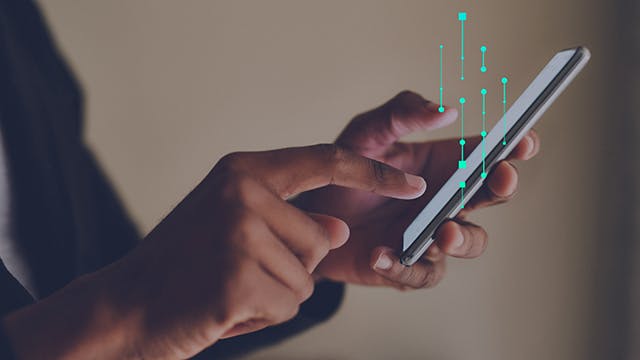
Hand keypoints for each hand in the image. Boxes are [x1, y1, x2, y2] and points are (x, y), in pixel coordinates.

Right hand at [3, 144, 425, 358]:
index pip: (325, 161)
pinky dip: (264, 315)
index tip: (411, 184)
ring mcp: (239, 233)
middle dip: (293, 265)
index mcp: (243, 171)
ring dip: (276, 292)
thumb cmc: (182, 265)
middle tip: (239, 270)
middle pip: (321, 237)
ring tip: (229, 287)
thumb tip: (339, 228)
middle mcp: (243, 192)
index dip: (374, 173)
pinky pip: (289, 304)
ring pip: (308, 276)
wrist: (125, 307)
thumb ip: (289, 219)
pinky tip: (226, 306)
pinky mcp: (239, 279)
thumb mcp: (235, 225)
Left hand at [298, 91, 539, 289]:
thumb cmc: (346, 170)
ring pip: (469, 241)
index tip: (524, 140)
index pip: (491, 155)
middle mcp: (446, 200)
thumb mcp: (367, 132)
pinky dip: (405, 265)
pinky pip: (421, 272)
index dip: (514, 148)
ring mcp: (431, 234)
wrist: (313, 213)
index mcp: (444, 164)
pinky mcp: (409, 265)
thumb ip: (402, 113)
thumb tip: (446, 109)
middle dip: (502, 187)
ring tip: (443, 231)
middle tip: (500, 177)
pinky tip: (382, 254)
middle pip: (491, 197)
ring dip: (463, 237)